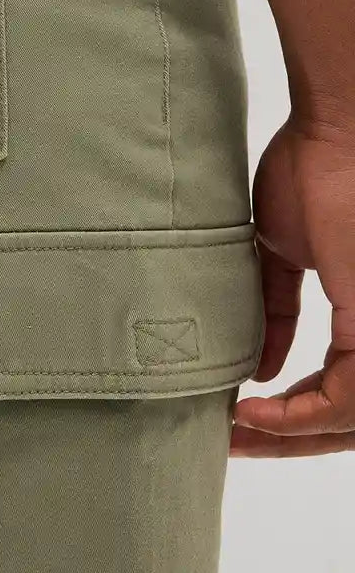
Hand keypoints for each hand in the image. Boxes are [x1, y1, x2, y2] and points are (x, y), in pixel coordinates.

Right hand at [230, 115, 354, 455]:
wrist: (337, 132)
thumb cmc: (314, 170)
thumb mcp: (284, 252)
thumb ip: (275, 311)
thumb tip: (257, 370)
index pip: (338, 390)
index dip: (289, 414)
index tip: (235, 415)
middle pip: (344, 418)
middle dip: (285, 439)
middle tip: (229, 441)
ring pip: (348, 419)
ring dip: (287, 435)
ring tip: (233, 429)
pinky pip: (345, 401)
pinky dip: (296, 417)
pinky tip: (250, 412)